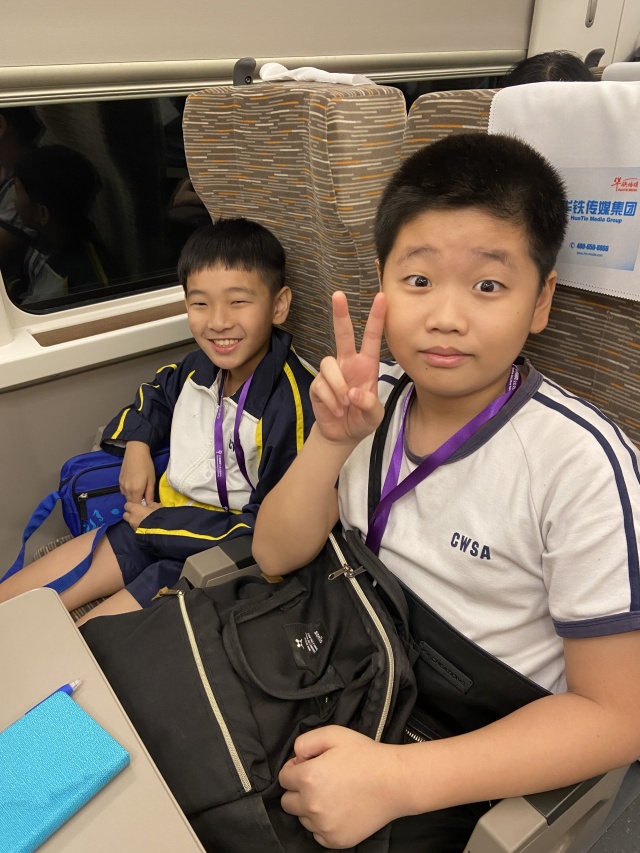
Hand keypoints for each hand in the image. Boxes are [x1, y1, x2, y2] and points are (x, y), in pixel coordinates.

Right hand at [119, 441, 155, 503]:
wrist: (135, 453)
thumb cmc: (146, 465)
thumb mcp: (151, 479)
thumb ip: (150, 493)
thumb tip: (149, 504)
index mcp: (136, 490)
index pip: (137, 505)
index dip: (142, 506)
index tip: (147, 504)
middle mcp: (127, 490)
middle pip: (131, 502)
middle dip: (137, 502)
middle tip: (144, 498)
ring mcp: (122, 485)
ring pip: (127, 497)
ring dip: (132, 497)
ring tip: (139, 491)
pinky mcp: (119, 481)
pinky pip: (123, 491)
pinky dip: (128, 492)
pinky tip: (133, 486)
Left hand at [123, 500, 160, 529]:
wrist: (160, 530)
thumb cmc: (157, 515)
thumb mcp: (156, 506)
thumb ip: (149, 505)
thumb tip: (148, 505)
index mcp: (134, 509)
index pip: (126, 505)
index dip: (131, 505)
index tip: (137, 506)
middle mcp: (131, 518)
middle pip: (125, 515)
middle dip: (130, 514)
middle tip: (138, 513)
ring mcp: (133, 526)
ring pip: (130, 522)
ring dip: (134, 521)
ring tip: (142, 521)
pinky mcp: (136, 533)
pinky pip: (134, 528)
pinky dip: (138, 526)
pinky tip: (144, 526)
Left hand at [279, 726, 405, 847]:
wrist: (395, 782)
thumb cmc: (365, 756)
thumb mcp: (334, 734)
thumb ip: (305, 741)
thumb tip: (295, 758)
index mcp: (308, 778)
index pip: (283, 777)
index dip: (296, 768)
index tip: (311, 765)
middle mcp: (312, 805)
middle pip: (287, 801)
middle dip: (298, 790)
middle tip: (320, 780)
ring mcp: (324, 826)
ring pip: (302, 818)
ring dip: (310, 807)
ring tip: (333, 793)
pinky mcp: (336, 840)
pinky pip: (317, 834)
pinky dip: (323, 823)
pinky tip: (339, 808)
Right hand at [311, 291, 385, 445]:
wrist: (342, 435)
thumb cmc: (362, 419)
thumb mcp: (375, 416)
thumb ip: (369, 405)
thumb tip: (353, 393)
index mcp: (367, 365)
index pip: (372, 338)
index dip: (377, 318)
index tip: (382, 298)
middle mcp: (348, 363)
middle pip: (342, 334)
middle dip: (340, 314)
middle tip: (338, 294)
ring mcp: (331, 373)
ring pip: (328, 364)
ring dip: (339, 386)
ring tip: (346, 405)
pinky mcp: (317, 385)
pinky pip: (321, 386)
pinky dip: (331, 401)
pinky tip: (337, 411)